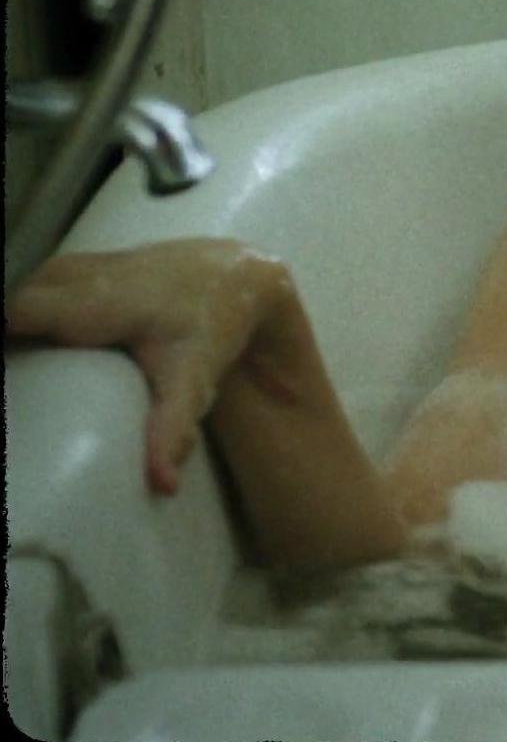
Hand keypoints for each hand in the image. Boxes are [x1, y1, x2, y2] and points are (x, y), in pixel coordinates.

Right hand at [6, 239, 289, 493]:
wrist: (241, 276)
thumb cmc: (214, 330)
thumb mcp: (195, 382)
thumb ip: (173, 430)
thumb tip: (163, 487)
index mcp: (103, 304)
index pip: (23, 313)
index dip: (3, 336)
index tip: (8, 379)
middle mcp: (89, 277)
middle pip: (19, 301)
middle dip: (6, 331)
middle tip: (15, 378)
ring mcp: (89, 264)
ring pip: (31, 286)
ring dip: (17, 319)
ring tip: (19, 358)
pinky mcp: (91, 263)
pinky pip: (46, 282)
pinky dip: (33, 306)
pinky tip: (30, 338)